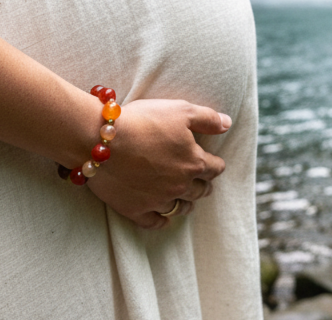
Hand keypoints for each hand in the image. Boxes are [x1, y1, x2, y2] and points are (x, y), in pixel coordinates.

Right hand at [86, 98, 229, 228]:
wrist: (103, 140)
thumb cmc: (144, 120)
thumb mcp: (181, 110)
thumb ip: (208, 118)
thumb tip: (228, 123)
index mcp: (193, 162)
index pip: (215, 168)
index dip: (215, 164)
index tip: (214, 164)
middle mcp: (180, 185)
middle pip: (200, 191)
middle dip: (202, 185)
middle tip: (202, 183)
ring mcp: (158, 200)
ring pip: (180, 208)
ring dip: (185, 203)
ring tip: (185, 200)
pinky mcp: (136, 210)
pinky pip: (154, 222)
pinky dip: (161, 220)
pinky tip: (162, 217)